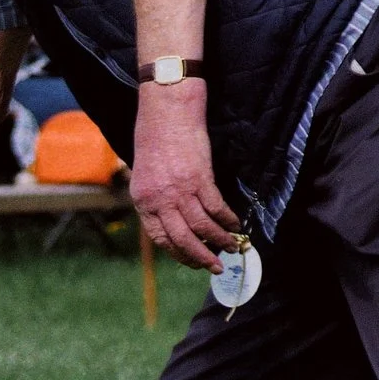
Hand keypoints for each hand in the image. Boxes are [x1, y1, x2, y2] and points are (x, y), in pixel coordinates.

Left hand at [130, 79, 239, 270]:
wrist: (167, 113)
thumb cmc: (155, 141)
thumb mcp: (145, 175)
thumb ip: (155, 199)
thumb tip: (174, 221)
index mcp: (143, 201)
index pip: (161, 238)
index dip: (179, 253)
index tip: (192, 261)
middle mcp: (159, 200)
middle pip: (182, 239)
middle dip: (201, 257)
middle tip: (215, 266)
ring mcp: (179, 190)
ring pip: (203, 227)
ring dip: (220, 240)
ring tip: (232, 246)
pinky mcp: (200, 178)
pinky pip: (216, 207)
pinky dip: (228, 218)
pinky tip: (235, 223)